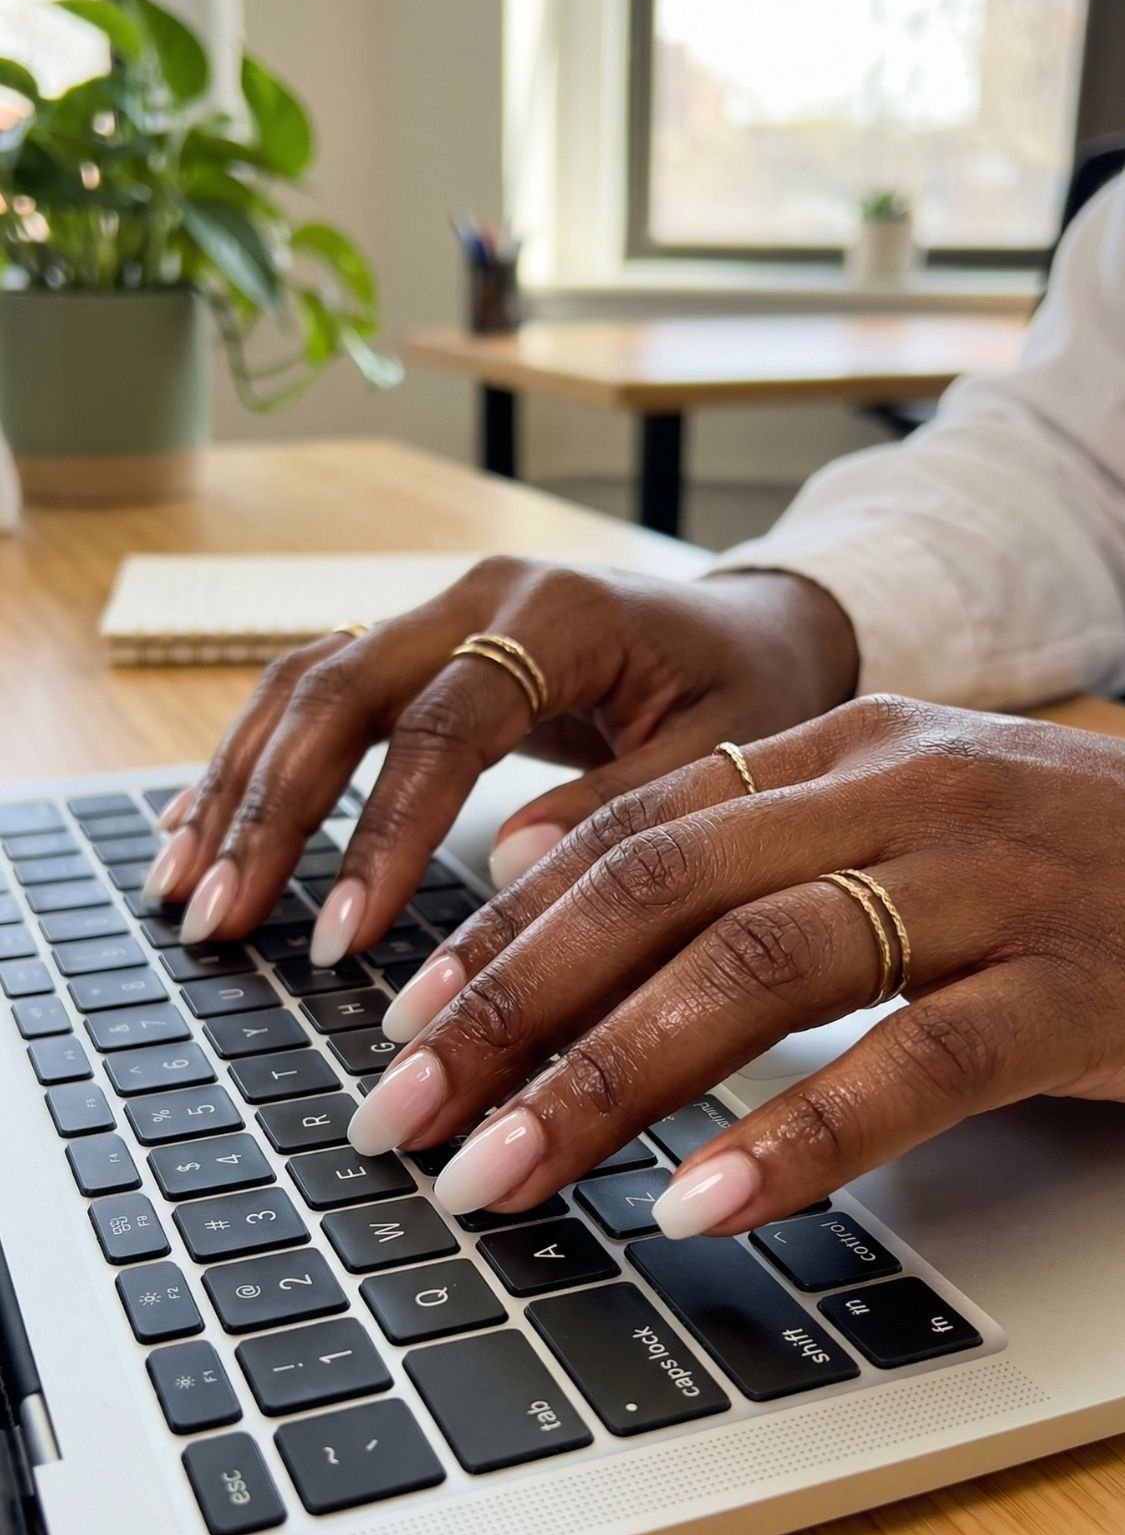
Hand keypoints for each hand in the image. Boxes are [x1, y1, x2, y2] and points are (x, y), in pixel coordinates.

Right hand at [144, 556, 855, 960]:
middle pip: (336, 689)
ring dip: (238, 788)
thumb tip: (506, 871)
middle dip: (268, 811)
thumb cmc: (752, 693)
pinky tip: (205, 830)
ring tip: (184, 892)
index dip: (383, 832)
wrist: (755, 628)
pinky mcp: (420, 650)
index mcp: (558, 614)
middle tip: (219, 921)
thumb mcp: (728, 758)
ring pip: (303, 686)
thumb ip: (625, 811)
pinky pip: (313, 694)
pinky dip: (256, 764)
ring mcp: (439, 615)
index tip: (343, 937)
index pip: (442, 724)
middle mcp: (479, 598)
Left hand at [346, 697, 1124, 1235]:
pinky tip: (698, 1208)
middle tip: (406, 1114)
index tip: (405, 1024)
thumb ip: (727, 834)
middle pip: (660, 892)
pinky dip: (792, 1140)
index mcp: (840, 747)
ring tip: (505, 1173)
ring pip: (758, 968)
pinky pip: (910, 1066)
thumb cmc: (1054, 864)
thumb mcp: (886, 813)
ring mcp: (988, 883)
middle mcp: (898, 792)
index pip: (631, 829)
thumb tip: (526, 866)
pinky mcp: (1069, 987)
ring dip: (607, 1079)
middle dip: (513, 1008)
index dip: (504, 931)